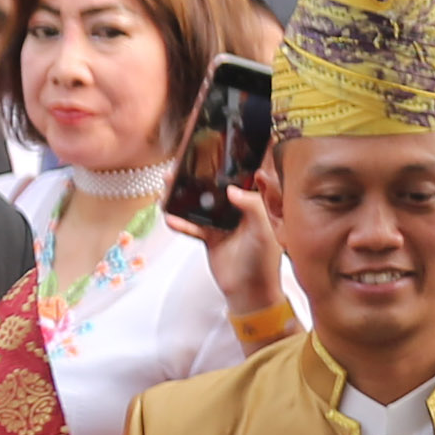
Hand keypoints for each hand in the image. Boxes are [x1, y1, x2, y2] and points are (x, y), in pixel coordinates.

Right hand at [166, 168, 288, 324]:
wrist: (249, 292)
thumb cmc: (264, 262)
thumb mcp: (264, 229)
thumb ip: (252, 205)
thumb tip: (231, 190)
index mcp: (259, 203)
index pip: (250, 175)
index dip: (242, 159)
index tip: (228, 142)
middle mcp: (240, 209)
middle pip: (219, 185)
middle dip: (203, 173)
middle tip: (186, 161)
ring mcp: (223, 222)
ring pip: (201, 203)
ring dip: (185, 194)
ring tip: (169, 183)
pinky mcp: (210, 237)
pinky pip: (192, 226)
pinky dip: (181, 223)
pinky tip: (170, 217)